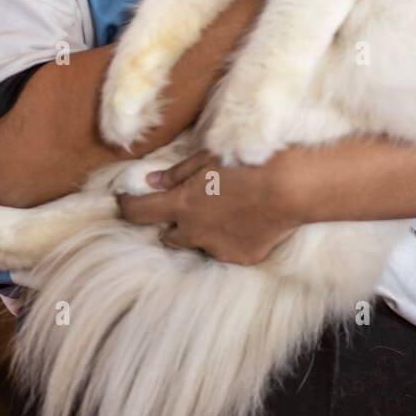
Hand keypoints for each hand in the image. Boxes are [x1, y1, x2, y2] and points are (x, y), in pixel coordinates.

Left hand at [115, 150, 296, 264]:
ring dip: (200, 231)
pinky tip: (245, 221)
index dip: (126, 205)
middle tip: (185, 206)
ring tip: (222, 212)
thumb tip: (152, 182)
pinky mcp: (241, 257)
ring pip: (197, 243)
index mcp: (181, 205)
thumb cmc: (248, 163)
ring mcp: (217, 248)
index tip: (124, 199)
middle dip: (170, 222)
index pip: (138, 212)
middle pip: (167, 235)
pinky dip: (228, 237)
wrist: (290, 187)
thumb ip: (178, 174)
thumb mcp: (207, 158)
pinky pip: (226, 249)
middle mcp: (194, 232)